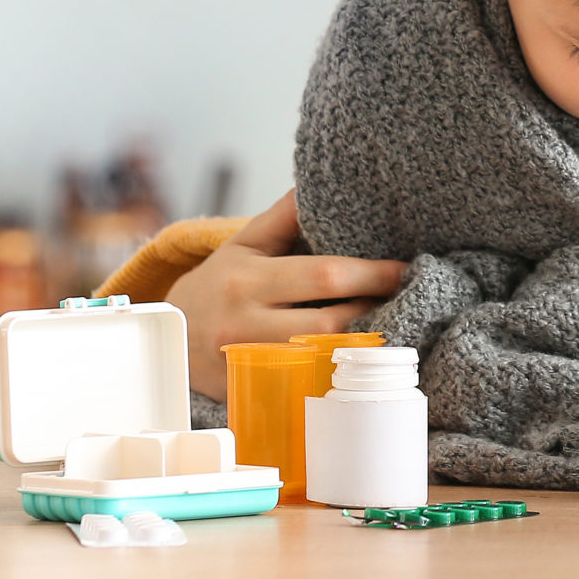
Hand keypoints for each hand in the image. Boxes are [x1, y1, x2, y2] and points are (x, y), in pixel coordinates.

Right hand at [163, 190, 408, 394]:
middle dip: (373, 311)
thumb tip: (318, 183)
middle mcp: (245, 324)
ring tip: (391, 328)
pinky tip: (358, 364)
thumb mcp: (242, 245)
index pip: (323, 276)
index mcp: (248, 280)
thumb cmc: (219, 285)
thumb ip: (283, 216)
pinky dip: (335, 375)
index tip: (403, 269)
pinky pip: (303, 387)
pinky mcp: (251, 394)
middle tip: (407, 300)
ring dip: (361, 345)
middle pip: (329, 323)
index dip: (370, 274)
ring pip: (321, 359)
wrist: (172, 340)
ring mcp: (247, 365)